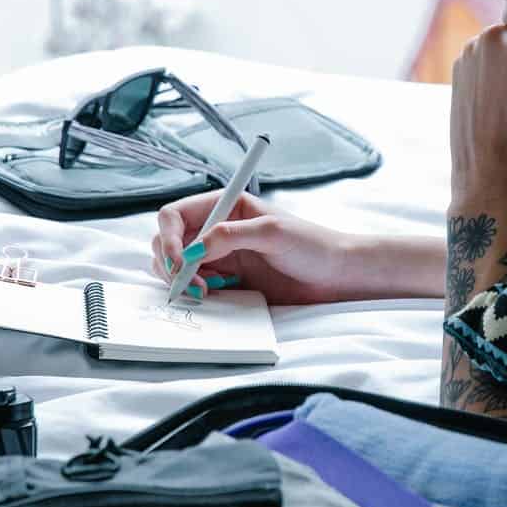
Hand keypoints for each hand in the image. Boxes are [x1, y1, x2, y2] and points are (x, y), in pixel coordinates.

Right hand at [149, 191, 371, 305]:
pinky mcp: (229, 283)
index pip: (174, 216)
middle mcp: (217, 230)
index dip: (168, 238)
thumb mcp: (272, 232)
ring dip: (180, 280)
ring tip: (203, 292)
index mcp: (224, 207)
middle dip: (170, 262)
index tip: (181, 261)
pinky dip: (193, 294)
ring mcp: (221, 258)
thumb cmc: (313, 245)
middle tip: (188, 284)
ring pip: (178, 267)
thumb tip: (194, 249)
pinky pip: (197, 287)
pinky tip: (211, 299)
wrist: (338, 276)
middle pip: (168, 242)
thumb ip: (231, 236)